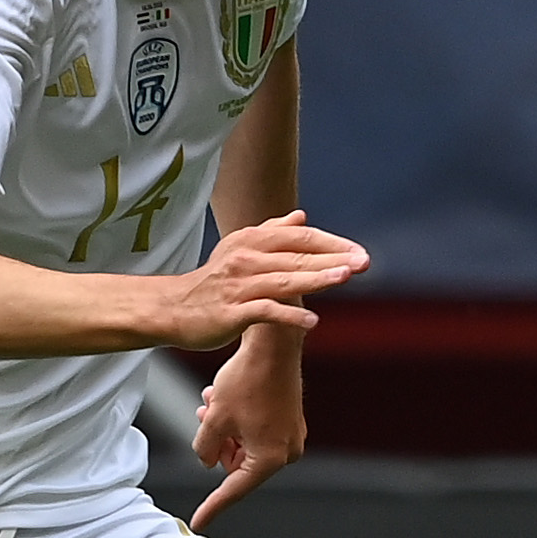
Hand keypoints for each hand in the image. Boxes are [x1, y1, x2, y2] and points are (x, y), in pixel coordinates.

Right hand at [151, 210, 366, 350]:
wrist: (172, 309)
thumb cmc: (211, 282)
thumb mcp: (239, 249)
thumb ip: (271, 232)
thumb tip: (302, 217)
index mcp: (251, 241)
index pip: (299, 237)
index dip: (332, 243)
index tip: (359, 252)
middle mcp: (245, 259)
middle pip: (297, 256)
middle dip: (333, 259)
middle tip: (364, 262)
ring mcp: (238, 286)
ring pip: (284, 280)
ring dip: (317, 278)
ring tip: (345, 278)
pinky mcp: (231, 313)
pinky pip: (265, 312)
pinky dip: (289, 315)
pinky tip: (312, 321)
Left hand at [189, 330, 309, 530]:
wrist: (274, 345)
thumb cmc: (247, 380)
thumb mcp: (214, 419)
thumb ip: (204, 449)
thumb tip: (207, 462)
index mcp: (270, 458)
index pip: (234, 489)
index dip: (213, 506)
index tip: (198, 522)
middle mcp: (287, 451)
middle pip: (238, 464)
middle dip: (216, 445)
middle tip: (204, 417)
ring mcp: (291, 435)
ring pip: (244, 445)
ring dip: (223, 430)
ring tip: (210, 403)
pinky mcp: (290, 419)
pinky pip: (257, 431)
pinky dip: (237, 422)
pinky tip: (221, 399)